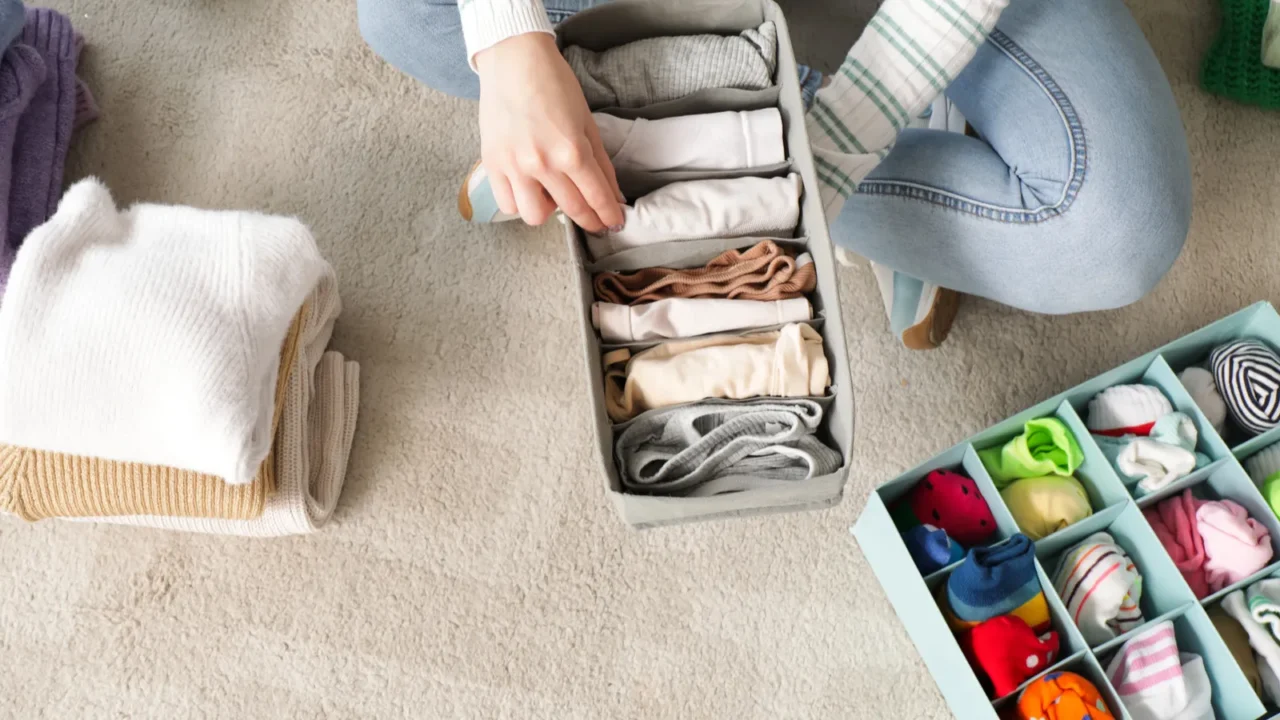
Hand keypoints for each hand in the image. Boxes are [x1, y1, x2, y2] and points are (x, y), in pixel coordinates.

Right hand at [476, 33, 624, 232]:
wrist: (514, 61)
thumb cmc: (554, 85)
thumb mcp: (586, 122)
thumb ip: (601, 162)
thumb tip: (613, 194)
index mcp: (571, 151)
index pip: (596, 197)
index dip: (608, 215)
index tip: (614, 224)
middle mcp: (542, 164)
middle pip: (572, 210)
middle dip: (589, 219)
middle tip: (595, 219)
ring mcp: (514, 167)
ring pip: (535, 216)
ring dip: (549, 212)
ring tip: (552, 195)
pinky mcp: (492, 165)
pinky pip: (507, 204)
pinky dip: (520, 202)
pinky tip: (528, 188)